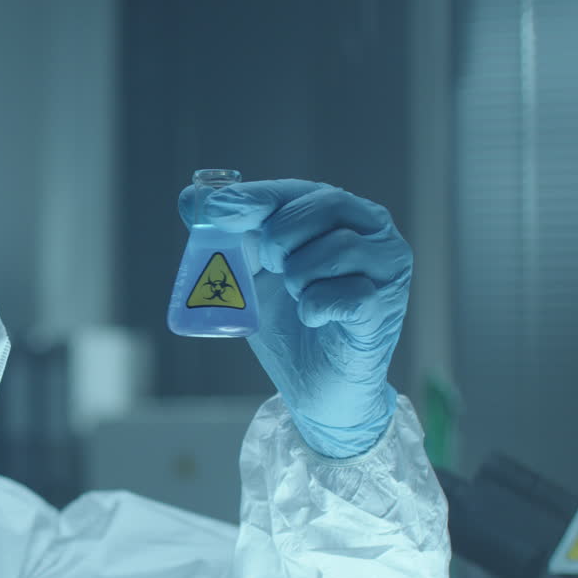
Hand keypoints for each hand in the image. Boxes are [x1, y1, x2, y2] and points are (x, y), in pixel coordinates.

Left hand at [178, 179, 412, 457]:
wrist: (314, 388)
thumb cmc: (289, 325)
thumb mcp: (251, 274)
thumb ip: (230, 236)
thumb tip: (190, 200)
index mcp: (341, 216)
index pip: (299, 190)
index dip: (257, 197)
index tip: (215, 210)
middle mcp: (374, 233)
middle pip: (326, 205)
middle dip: (281, 237)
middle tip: (269, 267)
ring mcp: (387, 270)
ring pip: (338, 248)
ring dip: (299, 276)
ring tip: (296, 297)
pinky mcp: (383, 309)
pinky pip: (348, 294)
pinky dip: (316, 305)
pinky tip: (311, 317)